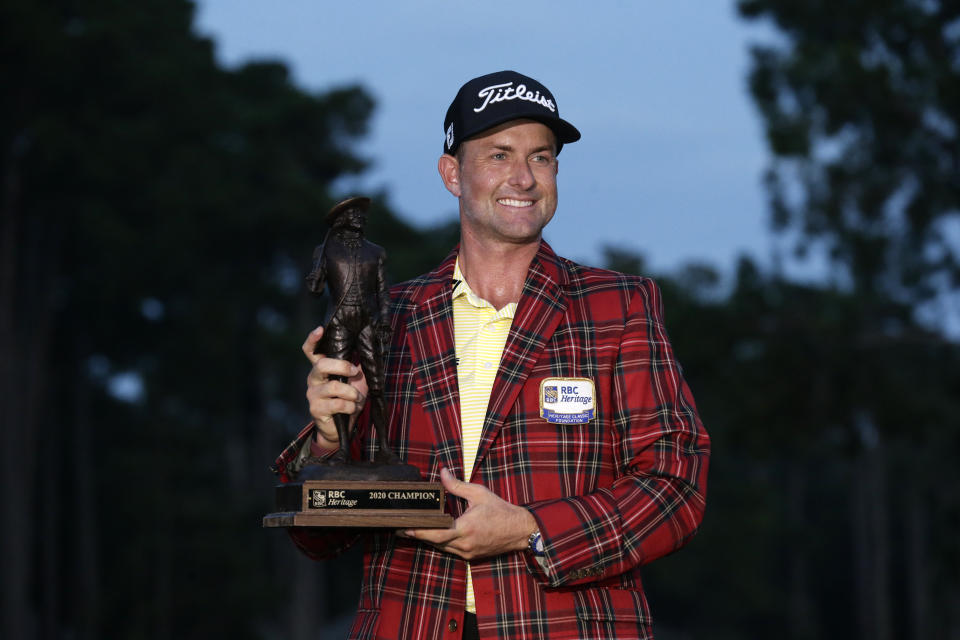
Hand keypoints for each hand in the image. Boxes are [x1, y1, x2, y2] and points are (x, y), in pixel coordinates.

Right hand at [302, 326, 368, 447]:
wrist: (342, 427)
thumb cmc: (349, 399)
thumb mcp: (357, 380)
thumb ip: (358, 366)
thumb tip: (370, 349)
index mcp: (321, 368)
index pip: (310, 350)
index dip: (313, 339)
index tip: (321, 329)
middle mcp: (314, 378)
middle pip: (322, 364)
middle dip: (343, 366)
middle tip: (356, 372)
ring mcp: (313, 394)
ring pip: (334, 386)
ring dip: (352, 393)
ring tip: (358, 399)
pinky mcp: (316, 409)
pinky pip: (338, 404)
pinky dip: (351, 406)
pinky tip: (353, 408)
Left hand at [398, 468, 537, 560]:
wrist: (520, 530)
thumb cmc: (501, 510)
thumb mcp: (478, 493)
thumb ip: (456, 485)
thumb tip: (442, 472)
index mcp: (465, 528)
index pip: (436, 533)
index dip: (419, 531)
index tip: (405, 527)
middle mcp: (465, 544)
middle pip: (435, 543)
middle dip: (418, 535)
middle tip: (402, 528)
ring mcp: (468, 552)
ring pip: (442, 548)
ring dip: (429, 540)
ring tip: (413, 531)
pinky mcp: (471, 556)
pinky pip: (451, 551)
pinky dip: (441, 543)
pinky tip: (434, 535)